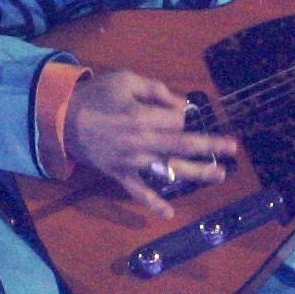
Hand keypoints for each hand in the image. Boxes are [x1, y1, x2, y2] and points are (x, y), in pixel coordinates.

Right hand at [64, 68, 236, 218]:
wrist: (61, 119)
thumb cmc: (96, 96)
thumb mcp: (125, 80)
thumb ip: (156, 90)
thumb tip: (183, 105)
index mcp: (142, 116)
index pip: (177, 119)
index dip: (183, 114)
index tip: (181, 110)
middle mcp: (141, 141)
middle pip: (182, 144)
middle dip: (209, 145)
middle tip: (233, 147)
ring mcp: (132, 161)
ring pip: (168, 168)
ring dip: (196, 172)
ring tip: (219, 174)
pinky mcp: (120, 174)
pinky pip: (138, 191)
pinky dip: (152, 203)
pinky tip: (169, 213)